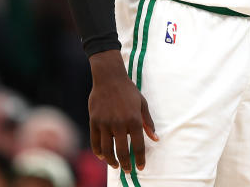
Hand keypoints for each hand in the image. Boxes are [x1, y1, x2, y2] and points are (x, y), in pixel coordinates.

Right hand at [88, 50, 157, 172]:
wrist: (109, 78)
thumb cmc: (129, 91)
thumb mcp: (143, 104)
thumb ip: (148, 123)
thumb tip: (155, 139)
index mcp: (134, 120)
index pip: (138, 145)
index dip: (140, 158)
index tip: (141, 167)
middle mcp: (119, 124)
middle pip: (122, 151)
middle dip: (126, 164)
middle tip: (129, 171)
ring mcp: (105, 123)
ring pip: (107, 149)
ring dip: (111, 161)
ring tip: (116, 165)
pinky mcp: (94, 121)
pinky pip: (95, 141)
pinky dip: (99, 152)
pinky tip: (103, 156)